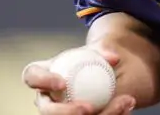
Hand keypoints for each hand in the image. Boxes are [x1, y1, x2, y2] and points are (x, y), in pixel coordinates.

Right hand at [22, 47, 137, 114]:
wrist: (100, 75)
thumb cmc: (90, 59)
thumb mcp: (96, 50)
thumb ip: (104, 50)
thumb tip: (113, 58)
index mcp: (41, 75)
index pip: (32, 76)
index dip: (42, 81)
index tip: (62, 83)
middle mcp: (45, 98)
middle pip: (46, 111)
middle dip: (64, 112)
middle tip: (88, 109)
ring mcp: (57, 112)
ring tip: (122, 103)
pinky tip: (126, 108)